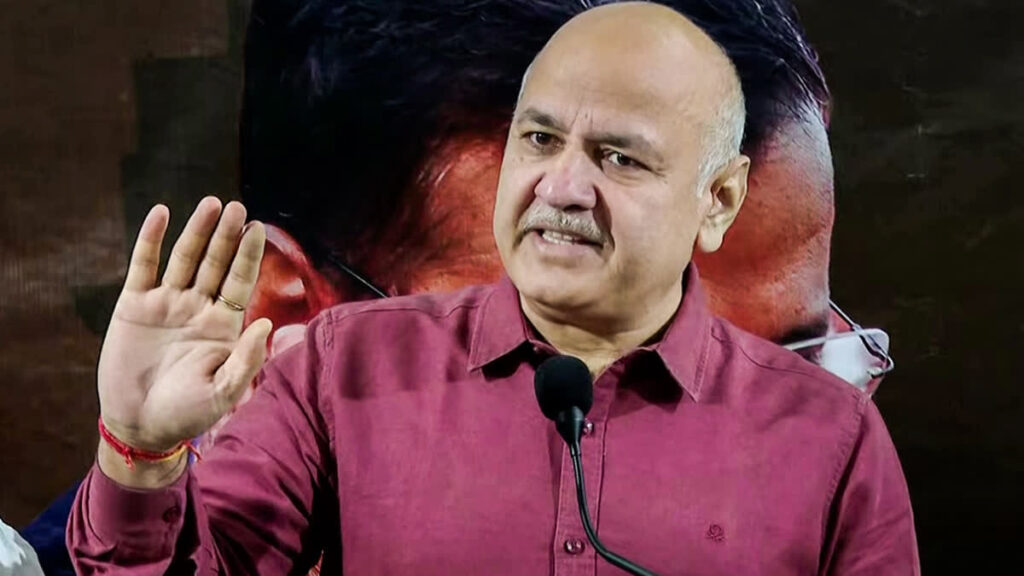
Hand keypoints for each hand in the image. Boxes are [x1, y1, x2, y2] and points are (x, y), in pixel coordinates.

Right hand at [97, 198, 270, 466]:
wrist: (141, 425)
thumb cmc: (188, 414)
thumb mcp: (224, 392)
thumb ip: (246, 359)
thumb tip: (265, 323)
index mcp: (223, 324)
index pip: (240, 280)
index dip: (247, 255)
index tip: (257, 228)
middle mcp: (198, 307)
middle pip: (216, 263)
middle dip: (226, 236)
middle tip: (237, 207)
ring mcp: (167, 303)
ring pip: (184, 258)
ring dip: (197, 231)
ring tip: (211, 204)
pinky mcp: (134, 305)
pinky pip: (144, 265)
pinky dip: (151, 239)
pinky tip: (161, 213)